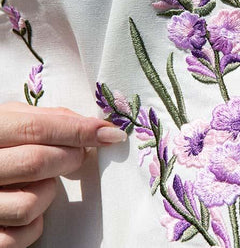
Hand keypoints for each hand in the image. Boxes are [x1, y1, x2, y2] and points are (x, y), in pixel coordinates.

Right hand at [0, 102, 125, 247]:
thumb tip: (92, 126)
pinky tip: (30, 206)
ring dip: (49, 192)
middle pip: (37, 162)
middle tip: (77, 154)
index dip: (79, 130)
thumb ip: (47, 118)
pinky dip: (36, 223)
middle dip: (71, 157)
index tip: (112, 134)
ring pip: (30, 203)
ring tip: (42, 181)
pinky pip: (23, 235)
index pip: (38, 128)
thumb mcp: (11, 120)